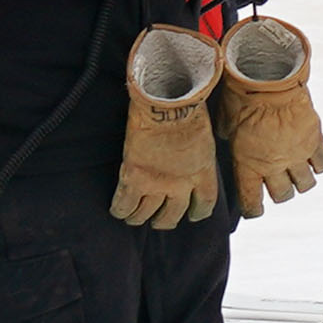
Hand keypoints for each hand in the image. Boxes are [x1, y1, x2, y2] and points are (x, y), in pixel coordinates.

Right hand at [116, 26, 223, 225]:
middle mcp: (182, 185)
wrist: (167, 101)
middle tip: (159, 220)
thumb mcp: (205, 137)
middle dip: (165, 220)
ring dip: (139, 218)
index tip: (191, 214)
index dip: (197, 212)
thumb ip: (200, 155)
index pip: (204, 204)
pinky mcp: (135, 178)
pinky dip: (121, 210)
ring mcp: (157, 183)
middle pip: (173, 215)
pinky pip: (125, 204)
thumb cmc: (187, 108)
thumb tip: (197, 155)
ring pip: (146, 214)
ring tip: (134, 218)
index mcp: (203, 173)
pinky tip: (118, 210)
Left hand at [215, 15, 322, 214]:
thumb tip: (227, 137)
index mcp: (248, 165)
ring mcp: (297, 154)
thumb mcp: (225, 122)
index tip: (255, 209)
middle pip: (283, 195)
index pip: (252, 202)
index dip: (254, 210)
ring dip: (301, 182)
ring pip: (306, 184)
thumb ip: (229, 138)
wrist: (269, 78)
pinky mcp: (314, 140)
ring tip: (298, 174)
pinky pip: (322, 163)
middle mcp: (274, 165)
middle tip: (278, 185)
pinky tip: (313, 160)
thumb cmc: (241, 97)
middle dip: (280, 193)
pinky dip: (318, 164)